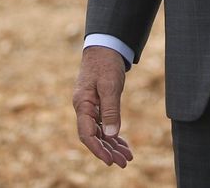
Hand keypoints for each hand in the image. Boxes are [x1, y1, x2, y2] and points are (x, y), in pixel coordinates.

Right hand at [72, 45, 133, 167]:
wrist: (105, 47)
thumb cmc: (106, 64)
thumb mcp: (110, 85)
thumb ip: (110, 110)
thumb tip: (111, 135)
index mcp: (82, 105)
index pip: (87, 134)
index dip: (98, 149)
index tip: (110, 161)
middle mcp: (84, 109)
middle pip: (94, 137)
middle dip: (108, 152)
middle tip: (124, 163)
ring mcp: (90, 108)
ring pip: (100, 133)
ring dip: (112, 146)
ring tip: (127, 158)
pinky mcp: (97, 105)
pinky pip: (104, 125)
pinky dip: (113, 135)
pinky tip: (123, 145)